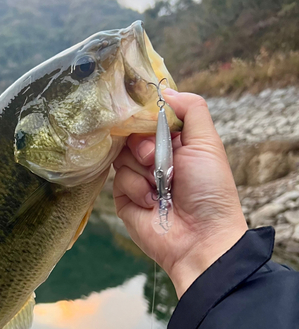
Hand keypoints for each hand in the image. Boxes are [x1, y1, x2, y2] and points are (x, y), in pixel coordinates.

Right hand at [113, 90, 247, 296]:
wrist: (200, 238)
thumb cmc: (209, 190)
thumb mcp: (208, 143)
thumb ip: (191, 110)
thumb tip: (165, 90)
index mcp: (175, 143)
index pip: (149, 118)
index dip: (145, 116)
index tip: (146, 118)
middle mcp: (154, 159)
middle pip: (130, 135)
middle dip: (142, 144)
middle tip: (155, 158)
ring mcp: (137, 178)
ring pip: (121, 156)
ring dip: (141, 169)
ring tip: (160, 185)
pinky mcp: (124, 199)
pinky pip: (118, 181)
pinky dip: (136, 189)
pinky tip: (151, 202)